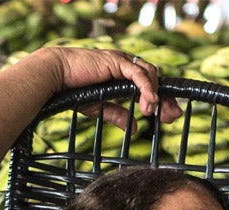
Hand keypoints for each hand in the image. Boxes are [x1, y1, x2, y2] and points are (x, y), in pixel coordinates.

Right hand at [38, 44, 179, 124]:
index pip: (149, 86)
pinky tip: (149, 101)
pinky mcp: (117, 61)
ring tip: (152, 112)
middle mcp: (126, 66)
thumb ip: (117, 115)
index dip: (161, 100)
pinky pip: (138, 74)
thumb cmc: (72, 90)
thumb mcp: (99, 107)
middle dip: (166, 97)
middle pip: (155, 79)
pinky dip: (146, 87)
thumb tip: (134, 129)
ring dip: (155, 94)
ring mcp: (122, 61)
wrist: (56, 77)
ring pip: (150, 74)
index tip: (168, 116)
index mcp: (122, 76)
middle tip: (172, 116)